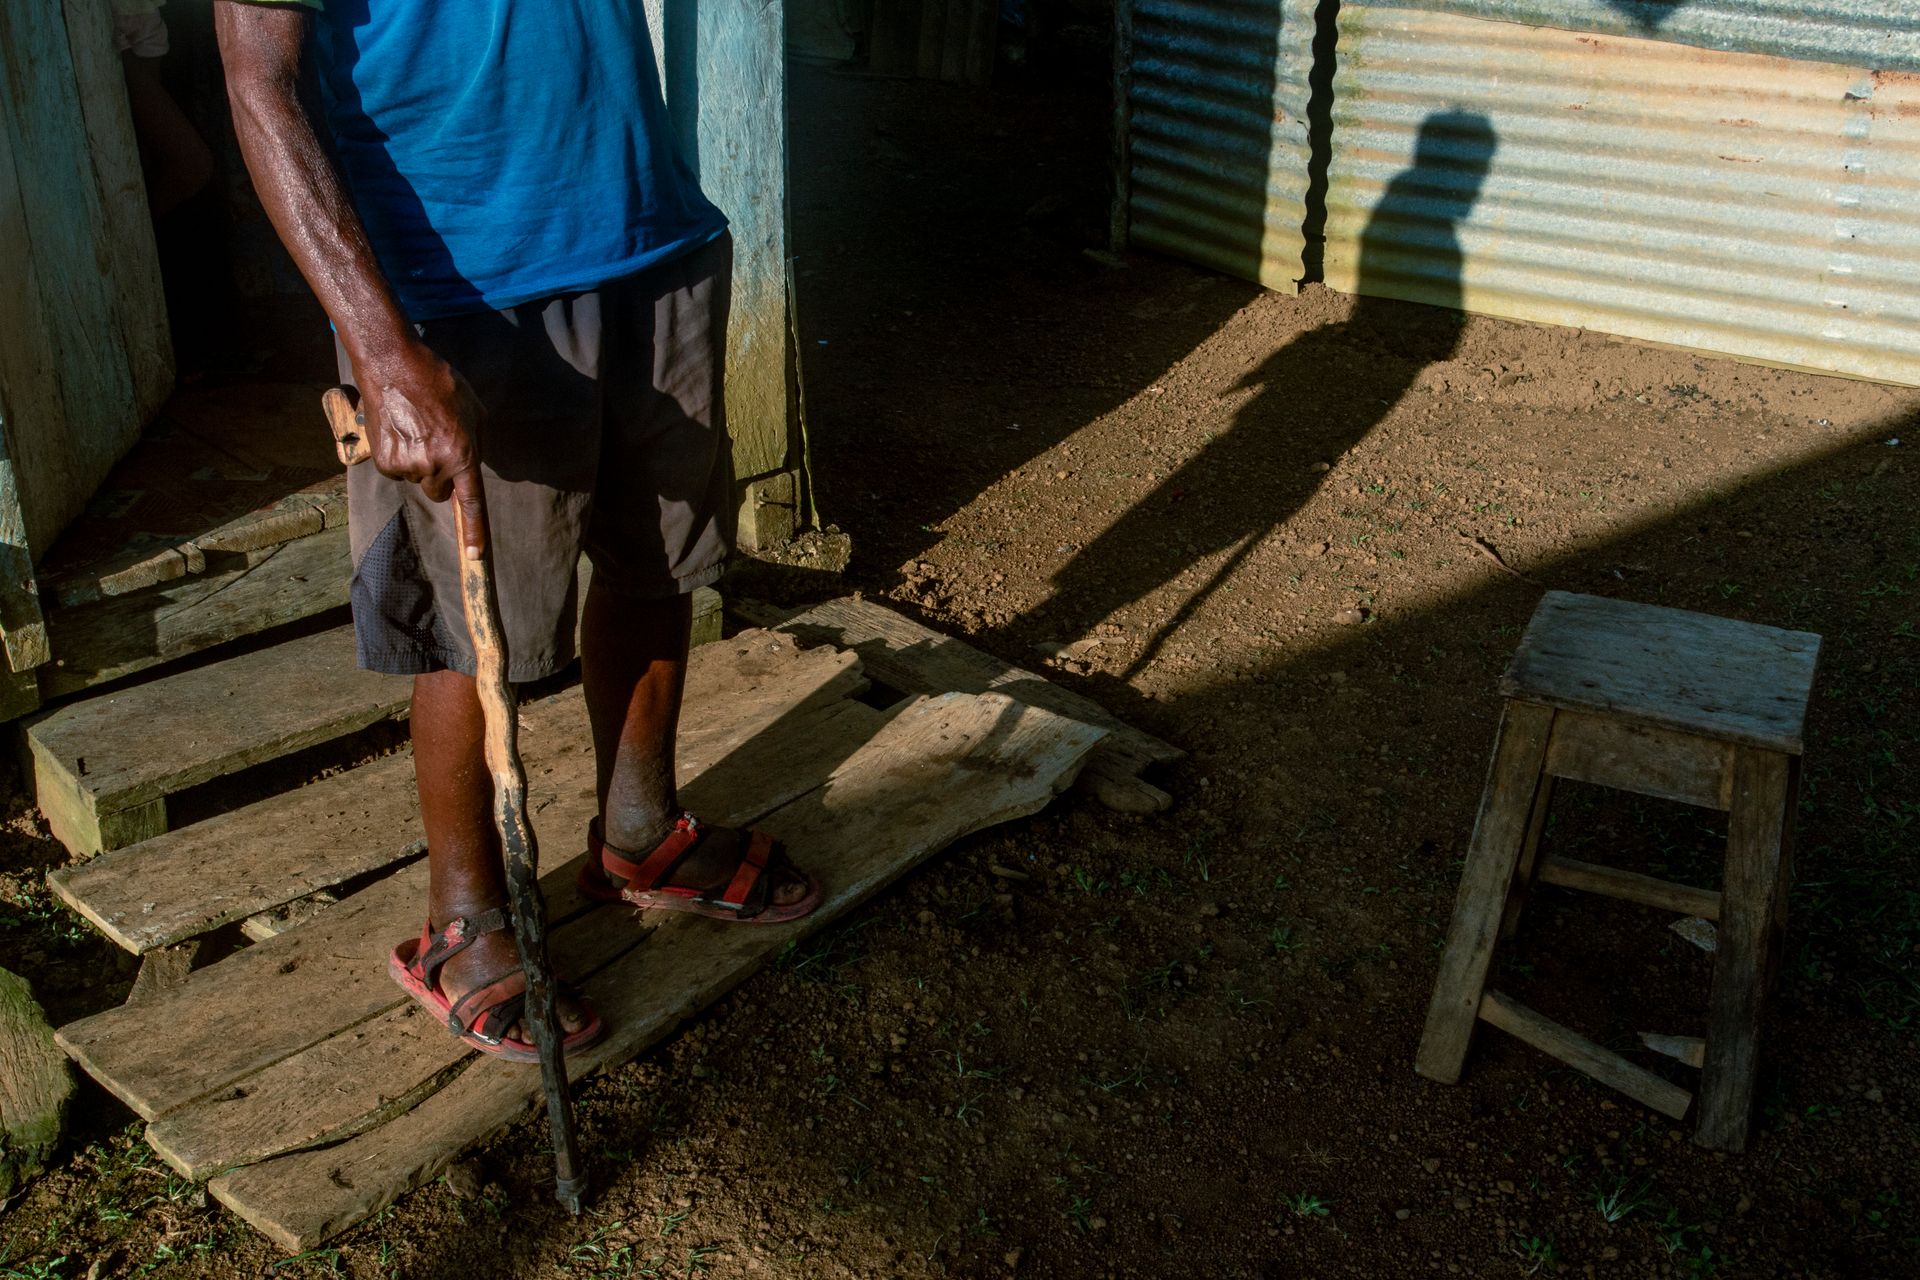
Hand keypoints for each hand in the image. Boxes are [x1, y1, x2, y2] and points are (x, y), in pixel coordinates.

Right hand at [357, 343, 489, 558]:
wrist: (393, 365)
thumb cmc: (439, 383)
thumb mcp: (474, 410)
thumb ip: (478, 442)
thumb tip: (474, 464)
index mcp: (462, 454)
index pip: (472, 502)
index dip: (475, 532)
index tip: (475, 557)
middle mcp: (434, 465)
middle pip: (439, 491)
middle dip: (440, 475)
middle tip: (435, 443)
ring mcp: (407, 464)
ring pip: (417, 479)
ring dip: (418, 461)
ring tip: (415, 428)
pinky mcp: (384, 460)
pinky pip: (397, 470)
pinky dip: (398, 456)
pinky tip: (399, 430)